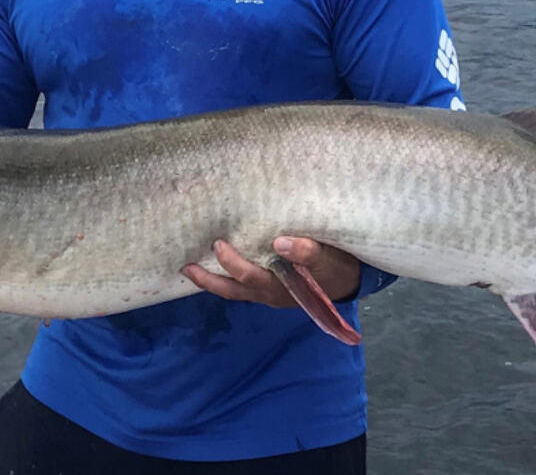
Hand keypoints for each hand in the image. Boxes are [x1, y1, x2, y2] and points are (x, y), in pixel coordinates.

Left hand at [181, 237, 360, 306]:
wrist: (348, 281)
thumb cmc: (335, 267)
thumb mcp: (327, 258)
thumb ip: (307, 251)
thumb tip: (280, 242)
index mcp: (280, 286)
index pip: (250, 277)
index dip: (232, 262)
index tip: (219, 243)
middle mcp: (269, 293)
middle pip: (232, 289)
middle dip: (208, 279)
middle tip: (187, 264)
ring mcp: (267, 293)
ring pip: (233, 291)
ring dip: (210, 282)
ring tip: (188, 269)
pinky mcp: (267, 289)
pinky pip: (240, 288)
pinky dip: (224, 279)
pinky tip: (213, 266)